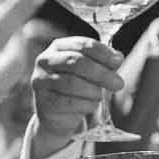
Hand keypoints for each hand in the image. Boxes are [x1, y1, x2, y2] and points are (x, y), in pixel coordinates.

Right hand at [28, 37, 120, 155]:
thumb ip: (103, 62)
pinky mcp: (42, 101)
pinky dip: (85, 105)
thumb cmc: (76, 88)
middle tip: (118, 84)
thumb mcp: (90, 72)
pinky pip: (68, 102)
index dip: (103, 53)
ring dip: (93, 91)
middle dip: (102, 73)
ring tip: (100, 96)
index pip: (82, 44)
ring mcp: (41, 80)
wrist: (57, 114)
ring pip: (72, 83)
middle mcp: (45, 60)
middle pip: (77, 62)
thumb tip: (118, 57)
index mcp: (59, 47)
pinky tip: (90, 105)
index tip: (118, 62)